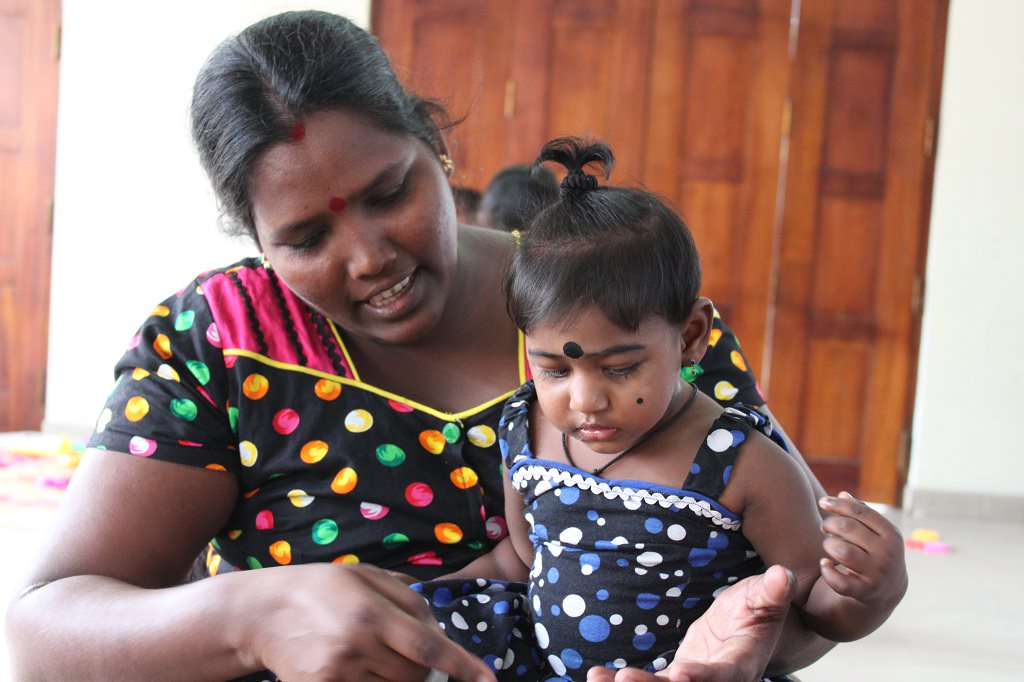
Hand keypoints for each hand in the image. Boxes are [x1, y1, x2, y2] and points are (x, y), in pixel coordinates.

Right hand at [247, 563, 495, 681]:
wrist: (261, 613)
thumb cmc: (319, 588)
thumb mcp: (364, 576)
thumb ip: (406, 596)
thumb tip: (438, 628)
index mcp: (371, 612)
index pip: (428, 647)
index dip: (462, 666)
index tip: (488, 681)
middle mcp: (356, 645)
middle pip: (415, 675)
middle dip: (425, 668)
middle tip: (406, 650)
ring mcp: (337, 674)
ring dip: (400, 679)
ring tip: (379, 656)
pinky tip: (363, 668)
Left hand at [585, 565, 796, 681]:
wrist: (746, 626)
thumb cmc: (758, 609)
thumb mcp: (765, 598)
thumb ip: (772, 592)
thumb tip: (782, 575)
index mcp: (743, 664)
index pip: (723, 675)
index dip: (703, 677)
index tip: (680, 675)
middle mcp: (718, 680)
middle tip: (627, 680)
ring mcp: (694, 681)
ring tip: (602, 680)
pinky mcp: (676, 678)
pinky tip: (597, 676)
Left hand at [818, 491, 907, 609]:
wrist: (889, 590)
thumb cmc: (876, 551)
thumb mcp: (876, 532)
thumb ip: (861, 513)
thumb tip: (843, 494)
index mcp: (891, 534)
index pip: (861, 512)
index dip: (839, 505)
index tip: (822, 502)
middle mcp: (887, 554)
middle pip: (849, 529)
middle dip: (830, 524)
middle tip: (824, 527)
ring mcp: (877, 574)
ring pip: (843, 552)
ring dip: (828, 544)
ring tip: (828, 544)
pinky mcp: (865, 592)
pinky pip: (840, 582)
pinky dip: (827, 571)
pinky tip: (824, 564)